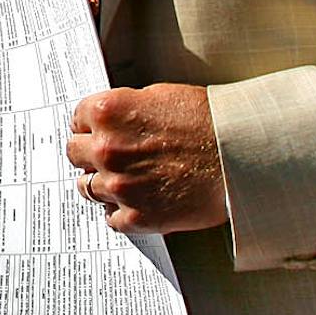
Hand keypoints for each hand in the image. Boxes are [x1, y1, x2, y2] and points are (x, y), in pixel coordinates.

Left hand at [65, 83, 226, 234]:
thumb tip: (111, 122)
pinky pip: (110, 218)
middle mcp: (106, 148)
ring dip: (103, 184)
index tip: (97, 133)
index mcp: (108, 113)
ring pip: (87, 188)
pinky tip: (138, 202)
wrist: (241, 155)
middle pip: (75, 154)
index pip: (76, 121)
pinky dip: (121, 212)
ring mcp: (119, 185)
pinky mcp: (136, 216)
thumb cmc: (208, 121)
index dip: (90, 127)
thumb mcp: (159, 96)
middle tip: (110, 157)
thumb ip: (126, 109)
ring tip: (126, 181)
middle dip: (90, 154)